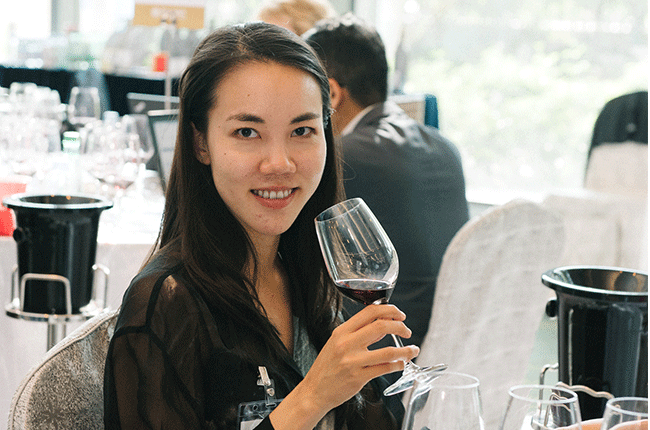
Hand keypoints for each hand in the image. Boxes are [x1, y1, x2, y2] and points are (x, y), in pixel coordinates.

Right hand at [270, 304, 418, 428]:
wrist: (314, 391)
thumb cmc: (326, 367)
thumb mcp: (336, 343)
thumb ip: (358, 332)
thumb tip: (381, 323)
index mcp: (342, 331)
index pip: (370, 311)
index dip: (389, 310)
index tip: (400, 314)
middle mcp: (347, 343)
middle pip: (381, 326)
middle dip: (400, 326)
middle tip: (407, 331)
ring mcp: (353, 361)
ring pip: (388, 351)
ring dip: (405, 350)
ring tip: (413, 350)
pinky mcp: (358, 377)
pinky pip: (385, 369)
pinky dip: (398, 365)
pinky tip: (402, 364)